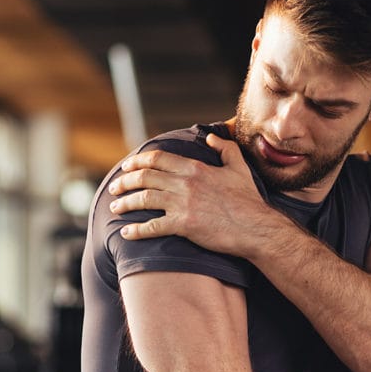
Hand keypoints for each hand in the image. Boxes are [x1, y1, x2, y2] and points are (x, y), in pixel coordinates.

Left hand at [107, 134, 273, 255]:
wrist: (256, 228)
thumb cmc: (248, 200)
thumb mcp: (239, 167)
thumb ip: (224, 148)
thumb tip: (210, 137)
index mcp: (195, 168)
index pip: (157, 159)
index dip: (137, 161)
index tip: (126, 166)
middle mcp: (185, 183)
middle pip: (144, 177)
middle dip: (124, 181)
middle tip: (114, 187)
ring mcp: (183, 205)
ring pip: (143, 199)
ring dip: (125, 203)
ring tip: (115, 207)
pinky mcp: (184, 226)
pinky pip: (152, 227)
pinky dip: (136, 231)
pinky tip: (126, 233)